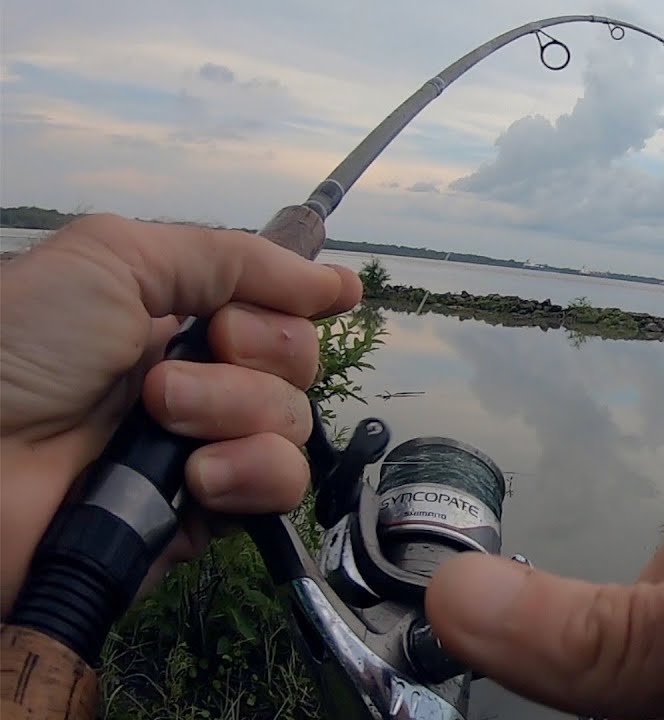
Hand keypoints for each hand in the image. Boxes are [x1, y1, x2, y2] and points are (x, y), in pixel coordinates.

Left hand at [0, 214, 360, 615]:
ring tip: (162, 418)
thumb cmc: (17, 346)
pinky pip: (279, 486)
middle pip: (296, 361)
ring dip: (236, 412)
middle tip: (172, 365)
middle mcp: (197, 379)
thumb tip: (333, 280)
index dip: (300, 300)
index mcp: (172, 316)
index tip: (335, 295)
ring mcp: (203, 448)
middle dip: (258, 353)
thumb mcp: (114, 260)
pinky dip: (251, 473)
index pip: (276, 305)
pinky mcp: (204, 515)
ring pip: (292, 422)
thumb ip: (230, 258)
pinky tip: (197, 478)